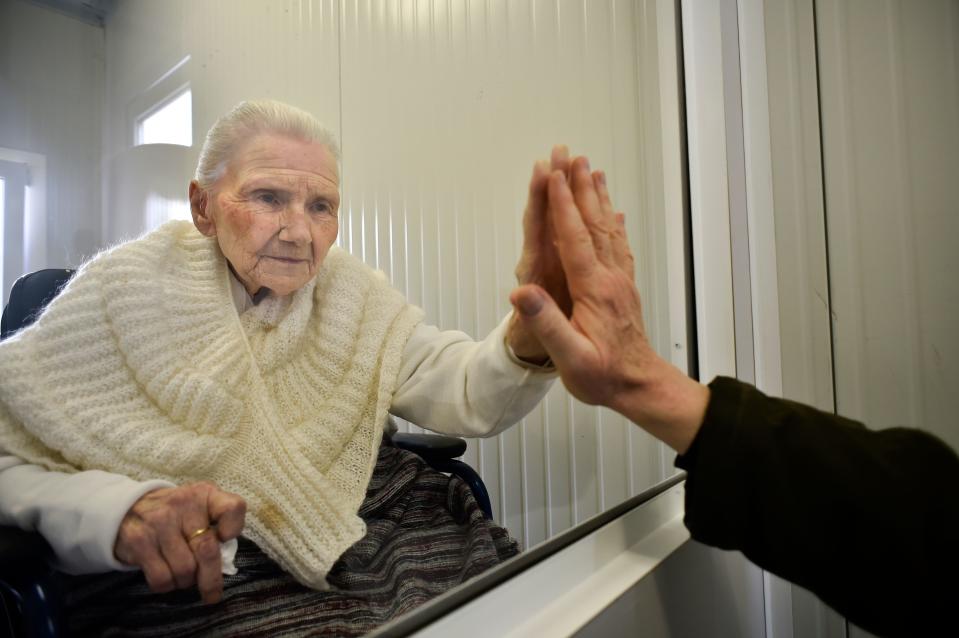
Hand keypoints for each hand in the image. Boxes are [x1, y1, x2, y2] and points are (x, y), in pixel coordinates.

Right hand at [114, 481, 245, 603]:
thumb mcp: (200, 506)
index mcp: (204, 494)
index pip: (232, 508)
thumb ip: (216, 525)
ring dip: (186, 581)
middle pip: (207, 550)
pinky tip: (167, 577)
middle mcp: (183, 505)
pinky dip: (167, 585)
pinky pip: (162, 578)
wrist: (128, 507)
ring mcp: (159, 523)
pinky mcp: (139, 542)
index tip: (226, 538)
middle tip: (212, 594)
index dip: (234, 527)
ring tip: (183, 575)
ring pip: (184, 570)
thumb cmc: (175, 513)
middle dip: (211, 579)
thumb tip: (223, 562)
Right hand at [508, 157, 708, 452]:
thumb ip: (547, 323)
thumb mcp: (571, 358)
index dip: (561, 205)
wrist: (641, 387)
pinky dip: (614, 223)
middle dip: (579, 187)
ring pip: (608, 229)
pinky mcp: (625, 288)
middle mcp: (610, 278)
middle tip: (570, 155)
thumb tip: (520, 292)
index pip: (574, 238)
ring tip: (591, 170)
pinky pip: (620, 246)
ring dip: (598, 197)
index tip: (551, 174)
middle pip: (593, 223)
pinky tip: (614, 212)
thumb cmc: (603, 377)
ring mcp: (621, 281)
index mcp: (594, 290)